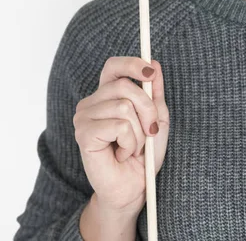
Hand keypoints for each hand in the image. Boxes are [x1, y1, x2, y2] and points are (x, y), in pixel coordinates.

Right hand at [73, 57, 169, 213]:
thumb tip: (155, 64)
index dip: (132, 64)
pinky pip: (119, 125)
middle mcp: (91, 102)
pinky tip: (122, 154)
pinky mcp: (84, 133)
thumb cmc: (143, 153)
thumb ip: (154, 92)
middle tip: (150, 131)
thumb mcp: (156, 118)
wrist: (134, 187)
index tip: (151, 72)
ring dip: (139, 131)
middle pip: (125, 85)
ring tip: (133, 147)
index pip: (114, 66)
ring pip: (124, 106)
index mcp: (107, 94)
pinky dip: (130, 142)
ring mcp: (84, 117)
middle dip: (147, 109)